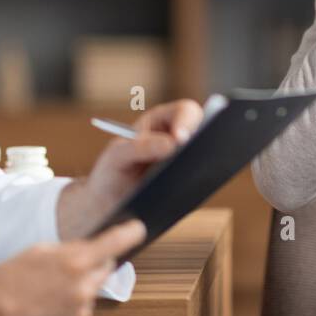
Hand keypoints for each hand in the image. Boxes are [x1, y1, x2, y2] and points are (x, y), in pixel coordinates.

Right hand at [0, 218, 145, 315]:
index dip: (130, 233)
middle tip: (63, 266)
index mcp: (75, 263)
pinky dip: (70, 305)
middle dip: (92, 263)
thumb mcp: (36, 251)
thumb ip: (69, 248)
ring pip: (92, 290)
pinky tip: (47, 305)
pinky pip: (81, 309)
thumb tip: (89, 248)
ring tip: (46, 290)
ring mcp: (81, 312)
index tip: (137, 228)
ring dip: (79, 286)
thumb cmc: (3, 284)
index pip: (116, 242)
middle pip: (105, 267)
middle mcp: (84, 289)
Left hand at [80, 98, 202, 224]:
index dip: (187, 121)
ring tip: (191, 176)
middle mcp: (178, 138)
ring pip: (207, 157)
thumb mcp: (117, 157)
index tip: (181, 138)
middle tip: (197, 155)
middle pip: (204, 132)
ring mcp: (186, 161)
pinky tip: (188, 192)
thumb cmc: (111, 171)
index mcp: (161, 122)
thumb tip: (173, 144)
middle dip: (203, 141)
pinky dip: (200, 185)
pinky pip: (203, 180)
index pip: (185, 111)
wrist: (109, 203)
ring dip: (203, 165)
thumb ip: (139, 147)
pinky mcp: (190, 182)